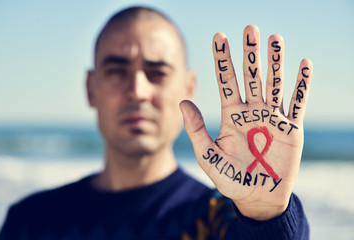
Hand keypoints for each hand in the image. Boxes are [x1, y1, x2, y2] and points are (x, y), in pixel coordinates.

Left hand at [180, 25, 312, 219]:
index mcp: (232, 115)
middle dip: (250, 53)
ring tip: (274, 38)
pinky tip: (303, 65)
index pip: (227, 81)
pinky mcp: (291, 128)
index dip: (223, 60)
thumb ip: (196, 129)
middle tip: (249, 28)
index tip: (219, 37)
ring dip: (275, 62)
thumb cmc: (231, 179)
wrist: (256, 197)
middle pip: (251, 76)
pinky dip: (302, 85)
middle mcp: (252, 111)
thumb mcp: (209, 155)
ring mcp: (273, 118)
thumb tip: (183, 101)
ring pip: (274, 83)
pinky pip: (298, 103)